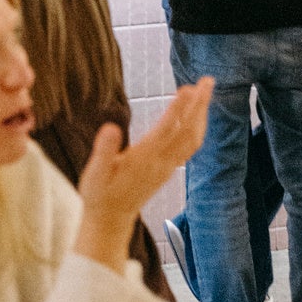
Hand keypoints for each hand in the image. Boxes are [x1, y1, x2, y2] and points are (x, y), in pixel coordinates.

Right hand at [74, 80, 212, 270]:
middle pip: (188, 132)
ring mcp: (167, 167)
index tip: (187, 89)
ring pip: (193, 139)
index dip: (177, 110)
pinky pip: (190, 146)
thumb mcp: (94, 174)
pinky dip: (198, 126)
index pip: (165, 131)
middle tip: (208, 81)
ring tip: (205, 90)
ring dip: (202, 114)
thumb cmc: (100, 194)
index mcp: (143, 160)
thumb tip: (111, 128)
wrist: (111, 220)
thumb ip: (103, 151)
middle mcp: (160, 163)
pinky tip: (198, 114)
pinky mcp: (168, 169)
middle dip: (200, 106)